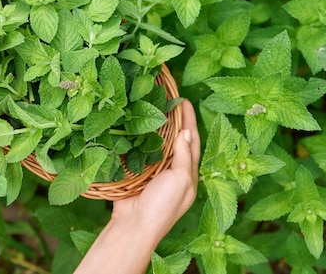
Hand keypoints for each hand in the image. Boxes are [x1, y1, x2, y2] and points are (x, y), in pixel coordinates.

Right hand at [74, 100, 199, 273]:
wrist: (134, 226)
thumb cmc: (162, 205)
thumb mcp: (180, 180)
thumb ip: (184, 157)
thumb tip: (186, 132)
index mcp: (188, 174)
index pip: (192, 141)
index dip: (189, 120)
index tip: (183, 100)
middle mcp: (173, 172)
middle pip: (176, 140)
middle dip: (174, 121)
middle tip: (167, 99)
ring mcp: (155, 173)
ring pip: (158, 144)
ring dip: (157, 128)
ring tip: (152, 108)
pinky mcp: (137, 174)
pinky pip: (141, 152)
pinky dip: (140, 139)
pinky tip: (135, 127)